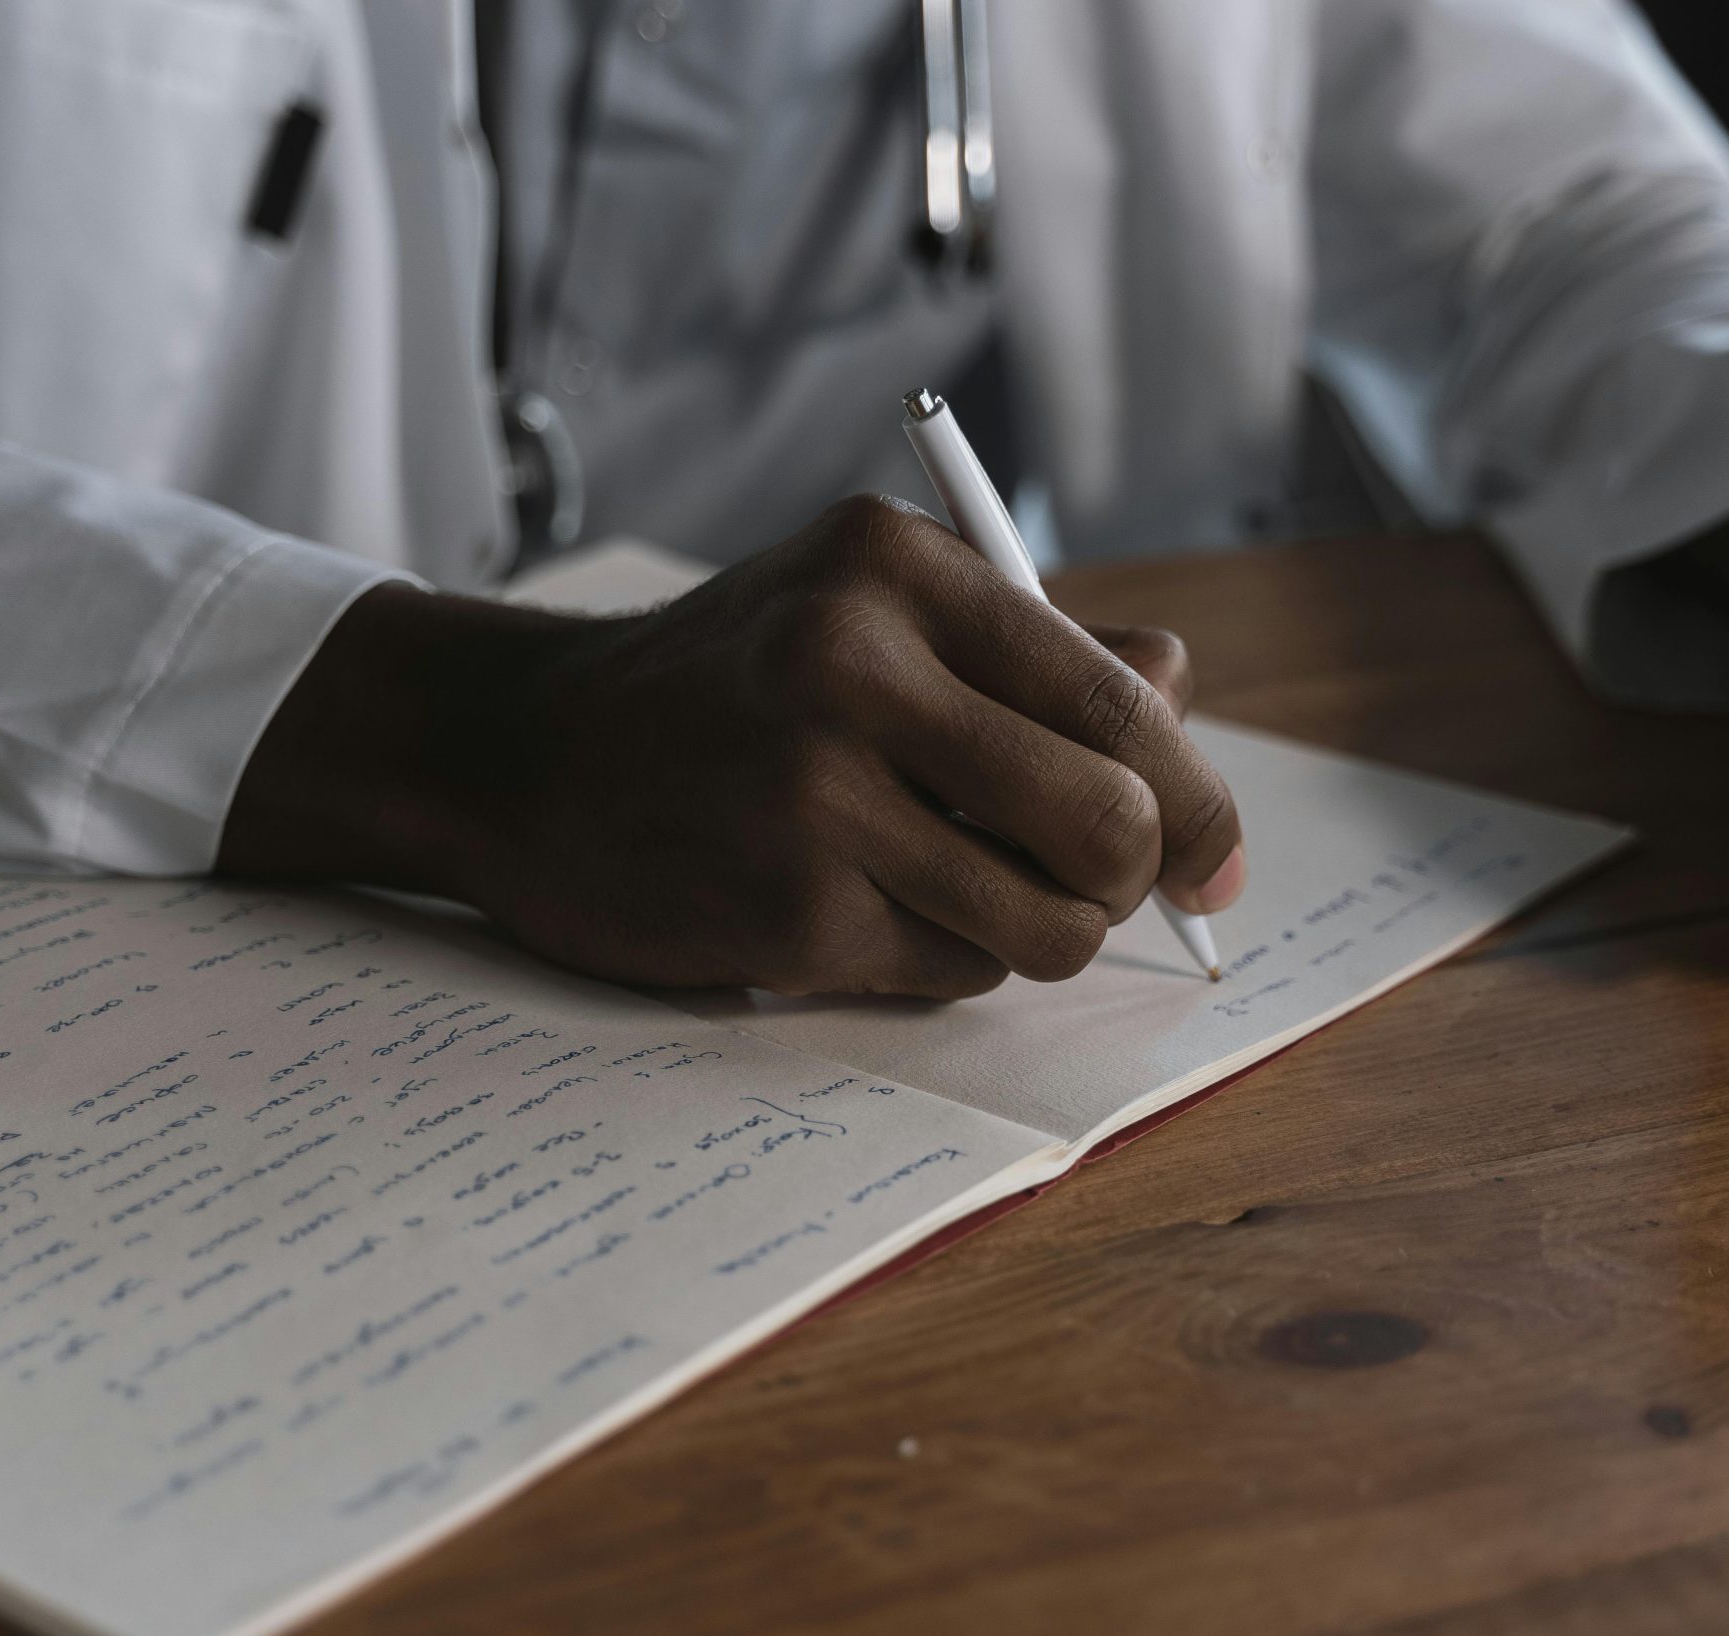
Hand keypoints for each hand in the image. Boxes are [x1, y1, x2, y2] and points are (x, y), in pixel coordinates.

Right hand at [221, 496, 1246, 996]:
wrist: (516, 753)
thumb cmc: (722, 683)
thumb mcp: (861, 613)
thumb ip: (1027, 650)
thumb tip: (1181, 699)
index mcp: (896, 570)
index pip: (1120, 702)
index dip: (1194, 799)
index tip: (1211, 858)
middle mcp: (855, 667)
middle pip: (1108, 820)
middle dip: (1128, 879)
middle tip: (1095, 891)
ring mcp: (813, 795)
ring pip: (1044, 921)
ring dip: (1036, 933)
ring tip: (964, 894)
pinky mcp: (782, 911)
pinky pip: (951, 971)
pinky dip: (939, 958)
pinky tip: (861, 908)